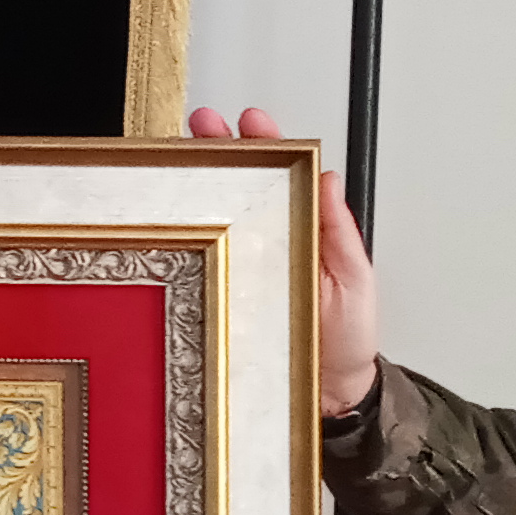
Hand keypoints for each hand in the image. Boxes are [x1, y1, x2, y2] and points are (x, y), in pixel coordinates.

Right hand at [189, 106, 380, 413]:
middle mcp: (265, 244)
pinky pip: (195, 265)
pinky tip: (163, 222)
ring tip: (172, 161)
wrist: (328, 395)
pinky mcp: (217, 298)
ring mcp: (238, 270)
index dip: (263, 143)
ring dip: (190, 187)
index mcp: (300, 229)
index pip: (279, 176)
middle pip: (236, 187)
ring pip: (209, 219)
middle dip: (215, 151)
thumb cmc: (345, 338)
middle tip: (199, 126)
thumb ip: (339, 231)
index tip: (250, 119)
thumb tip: (328, 178)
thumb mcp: (353, 279)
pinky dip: (175, 241)